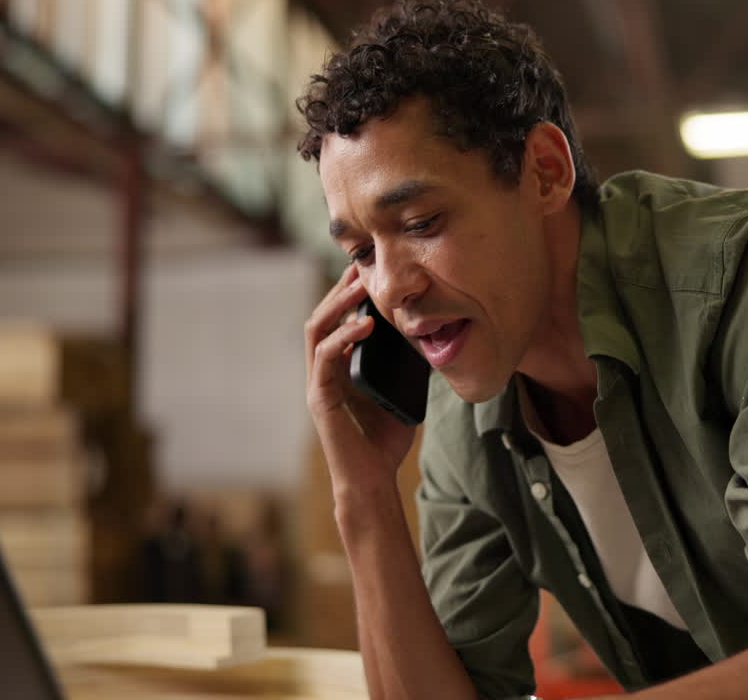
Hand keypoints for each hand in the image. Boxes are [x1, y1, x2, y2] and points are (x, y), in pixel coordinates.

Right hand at [304, 263, 417, 494]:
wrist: (373, 479)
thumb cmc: (384, 440)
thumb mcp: (402, 391)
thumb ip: (407, 366)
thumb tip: (431, 337)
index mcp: (339, 367)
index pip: (336, 320)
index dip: (347, 294)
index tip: (367, 270)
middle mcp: (323, 371)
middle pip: (321, 317)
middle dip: (339, 290)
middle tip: (360, 266)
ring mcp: (318, 384)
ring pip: (317, 331)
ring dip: (337, 306)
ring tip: (359, 287)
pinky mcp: (319, 400)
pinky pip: (325, 360)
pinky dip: (342, 338)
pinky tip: (363, 326)